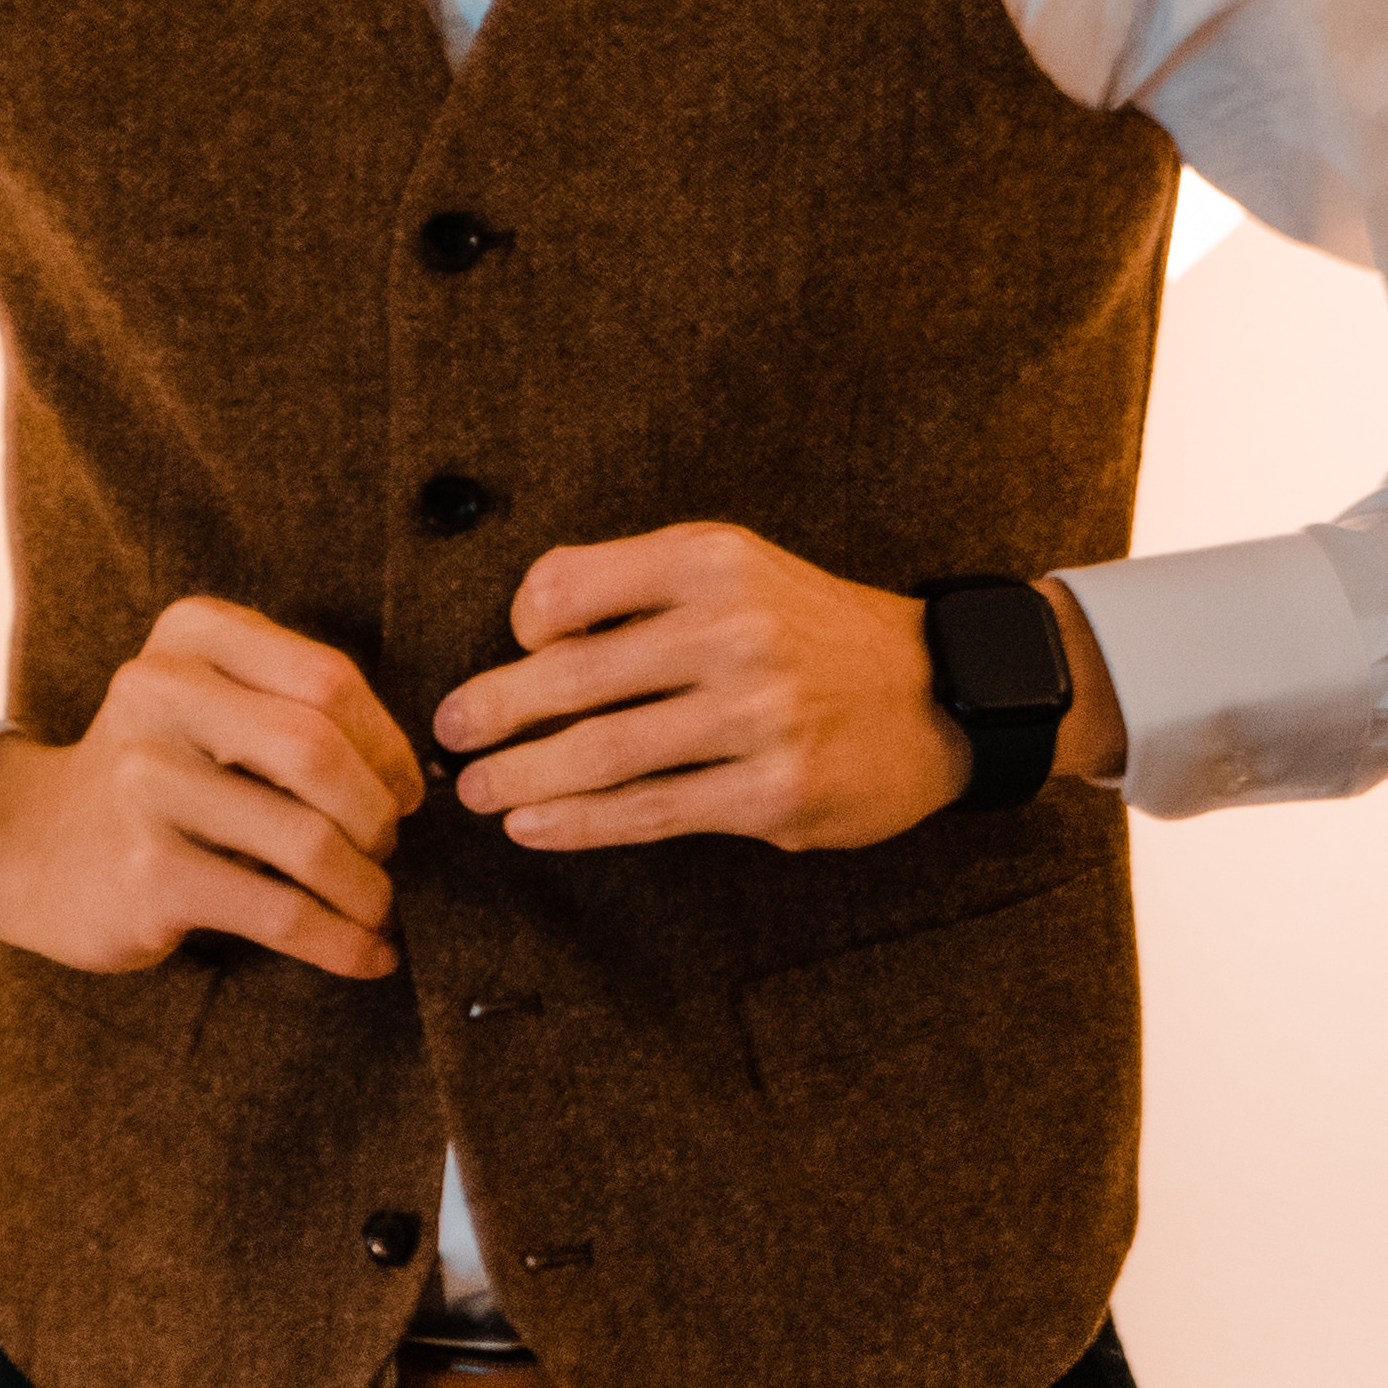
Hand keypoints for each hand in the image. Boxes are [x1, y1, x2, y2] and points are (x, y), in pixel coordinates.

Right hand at [0, 598, 420, 980]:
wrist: (30, 845)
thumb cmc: (157, 772)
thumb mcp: (208, 703)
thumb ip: (294, 709)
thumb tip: (413, 781)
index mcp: (189, 636)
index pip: (328, 680)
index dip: (386, 745)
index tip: (403, 791)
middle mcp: (157, 694)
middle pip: (321, 752)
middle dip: (378, 815)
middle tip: (386, 848)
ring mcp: (145, 785)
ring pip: (309, 841)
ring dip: (368, 888)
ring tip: (375, 905)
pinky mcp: (147, 874)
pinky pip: (280, 913)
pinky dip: (341, 942)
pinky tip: (364, 955)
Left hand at [433, 522, 973, 854]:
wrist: (935, 691)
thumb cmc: (808, 628)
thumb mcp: (734, 567)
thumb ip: (639, 586)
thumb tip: (528, 636)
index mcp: (711, 563)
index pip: (571, 585)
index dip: (522, 621)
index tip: (515, 649)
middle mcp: (734, 631)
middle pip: (573, 678)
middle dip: (494, 712)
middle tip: (451, 733)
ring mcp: (758, 717)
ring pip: (604, 754)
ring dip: (521, 776)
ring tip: (477, 790)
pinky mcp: (775, 792)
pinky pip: (652, 813)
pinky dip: (579, 823)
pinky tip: (535, 824)